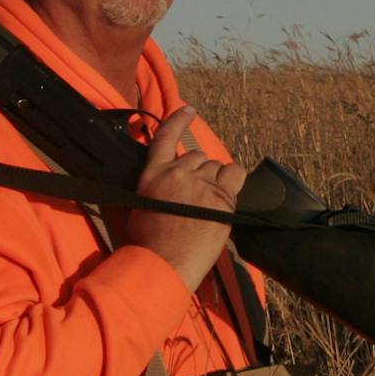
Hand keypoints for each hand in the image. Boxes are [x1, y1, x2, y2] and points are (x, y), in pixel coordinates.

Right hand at [127, 108, 243, 291]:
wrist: (163, 265)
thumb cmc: (147, 244)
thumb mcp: (139, 207)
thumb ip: (154, 186)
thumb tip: (167, 181)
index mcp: (153, 174)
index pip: (167, 137)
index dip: (179, 120)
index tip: (189, 110)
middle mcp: (178, 173)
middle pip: (198, 157)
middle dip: (199, 173)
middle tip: (194, 199)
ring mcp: (201, 184)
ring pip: (216, 167)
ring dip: (215, 181)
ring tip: (207, 206)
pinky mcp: (221, 197)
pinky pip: (235, 174)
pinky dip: (233, 180)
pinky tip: (229, 193)